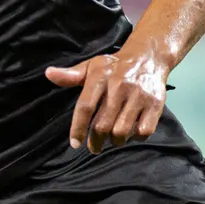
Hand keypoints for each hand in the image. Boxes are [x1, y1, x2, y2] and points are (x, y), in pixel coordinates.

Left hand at [45, 49, 169, 153]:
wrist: (149, 56)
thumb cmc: (114, 66)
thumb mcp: (91, 67)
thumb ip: (71, 75)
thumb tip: (49, 74)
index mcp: (100, 76)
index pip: (85, 107)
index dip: (78, 128)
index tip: (75, 144)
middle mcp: (120, 86)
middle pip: (102, 125)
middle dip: (96, 141)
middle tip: (94, 146)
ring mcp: (139, 95)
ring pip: (121, 131)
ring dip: (114, 141)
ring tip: (111, 140)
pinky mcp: (155, 104)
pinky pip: (143, 131)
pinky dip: (135, 137)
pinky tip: (130, 133)